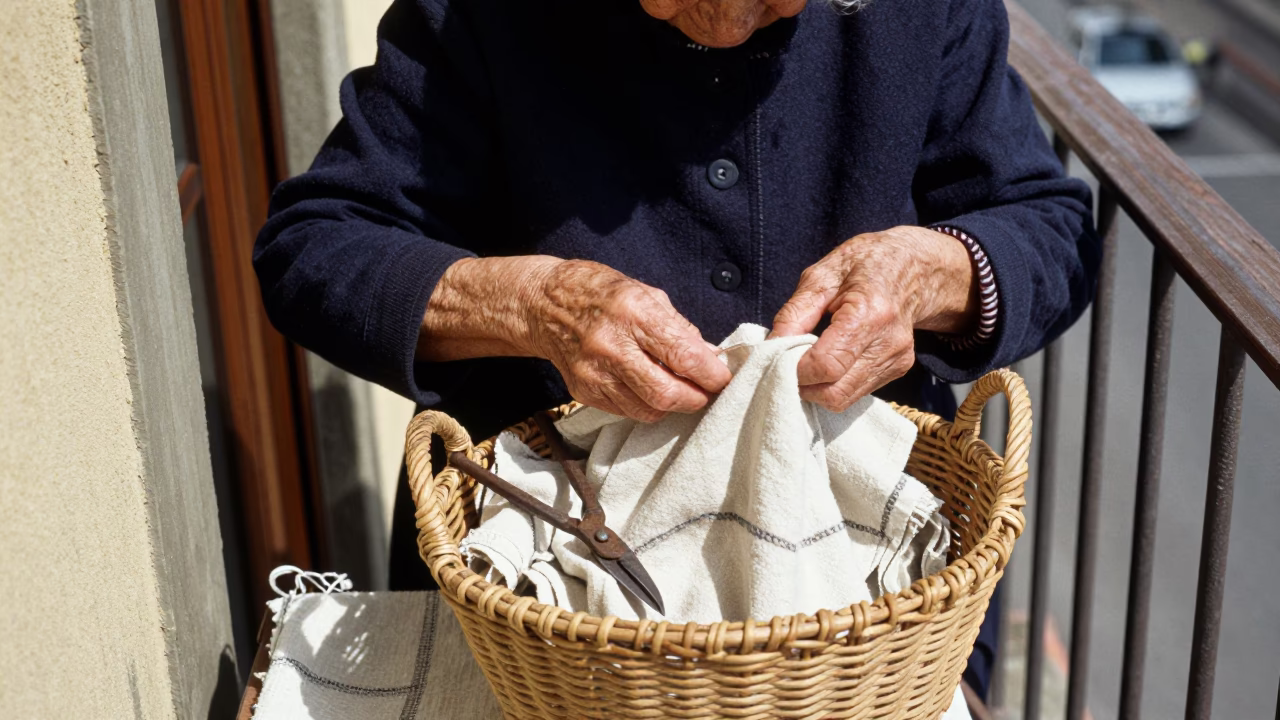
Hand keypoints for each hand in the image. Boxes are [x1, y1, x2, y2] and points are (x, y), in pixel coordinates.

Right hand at [419, 256, 729, 421]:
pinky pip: (627, 411)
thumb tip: (709, 358)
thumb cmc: (601, 293)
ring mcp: (594, 372)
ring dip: (672, 405)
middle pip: (667, 393)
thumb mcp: (646, 294)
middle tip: (707, 393)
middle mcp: (612, 345)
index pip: (685, 356)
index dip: (712, 375)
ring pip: (648, 410)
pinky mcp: (584, 391)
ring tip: (680, 392)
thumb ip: (679, 328)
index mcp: (634, 313)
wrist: (544, 304)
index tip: (724, 379)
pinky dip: (646, 406)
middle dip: (696, 399)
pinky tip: (649, 389)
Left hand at [771, 226, 975, 411]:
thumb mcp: (822, 274)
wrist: (914, 265)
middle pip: (834, 392)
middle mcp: (888, 343)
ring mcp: (897, 360)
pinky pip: (855, 392)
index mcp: (869, 313)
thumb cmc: (865, 263)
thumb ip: (795, 313)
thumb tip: (770, 347)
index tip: (777, 357)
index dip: (794, 370)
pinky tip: (828, 361)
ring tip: (806, 361)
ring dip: (816, 388)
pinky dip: (833, 384)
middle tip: (785, 364)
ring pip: (843, 399)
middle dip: (802, 385)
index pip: (826, 365)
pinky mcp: (898, 370)